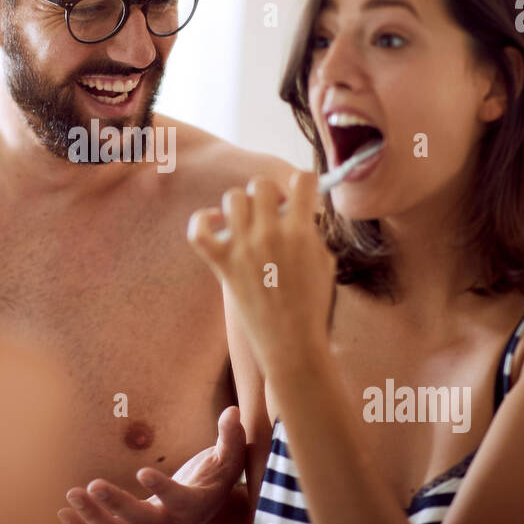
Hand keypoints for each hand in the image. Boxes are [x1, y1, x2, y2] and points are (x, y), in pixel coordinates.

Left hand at [57, 406, 246, 523]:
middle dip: (115, 505)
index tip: (142, 471)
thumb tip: (234, 411)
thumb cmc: (214, 480)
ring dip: (91, 518)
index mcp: (193, 507)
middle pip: (140, 522)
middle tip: (92, 485)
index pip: (177, 500)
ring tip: (71, 494)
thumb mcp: (228, 460)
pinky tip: (63, 513)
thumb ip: (230, 438)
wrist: (205, 517)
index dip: (161, 487)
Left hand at [187, 172, 335, 378]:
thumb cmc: (312, 304)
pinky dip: (203, 220)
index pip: (302, 180)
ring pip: (232, 198)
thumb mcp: (324, 261)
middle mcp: (269, 234)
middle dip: (270, 193)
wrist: (291, 343)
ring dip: (242, 205)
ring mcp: (242, 248)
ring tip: (250, 221)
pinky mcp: (222, 264)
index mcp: (300, 232)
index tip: (303, 192)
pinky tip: (218, 223)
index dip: (304, 183)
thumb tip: (297, 209)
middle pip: (261, 184)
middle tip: (274, 211)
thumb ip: (311, 230)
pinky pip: (199, 230)